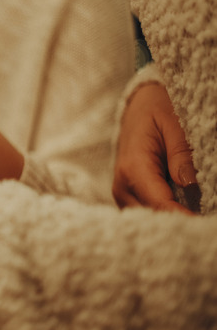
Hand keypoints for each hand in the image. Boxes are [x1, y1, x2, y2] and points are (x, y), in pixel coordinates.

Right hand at [112, 82, 198, 213]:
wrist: (139, 105)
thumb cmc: (157, 109)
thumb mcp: (174, 123)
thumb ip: (181, 153)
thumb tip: (189, 183)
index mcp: (133, 167)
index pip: (160, 204)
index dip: (184, 218)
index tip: (206, 225)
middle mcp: (122, 186)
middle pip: (153, 218)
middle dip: (180, 223)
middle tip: (206, 223)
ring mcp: (124, 193)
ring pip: (149, 220)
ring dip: (173, 221)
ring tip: (199, 219)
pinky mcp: (130, 196)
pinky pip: (148, 213)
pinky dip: (167, 215)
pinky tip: (187, 212)